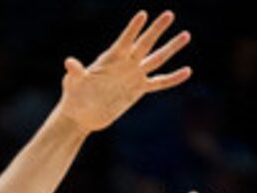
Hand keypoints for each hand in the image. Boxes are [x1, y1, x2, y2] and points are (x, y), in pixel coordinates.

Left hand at [55, 10, 192, 133]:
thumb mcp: (73, 83)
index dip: (133, 29)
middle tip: (169, 14)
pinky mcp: (139, 89)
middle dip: (156, 30)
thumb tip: (69, 63)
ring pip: (157, 59)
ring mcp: (134, 75)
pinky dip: (172, 79)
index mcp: (111, 58)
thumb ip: (75, 72)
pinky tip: (187, 71)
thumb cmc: (74, 95)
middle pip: (145, 44)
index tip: (143, 14)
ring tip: (186, 34)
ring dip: (171, 48)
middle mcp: (125, 63)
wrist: (81, 114)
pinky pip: (159, 83)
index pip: (125, 40)